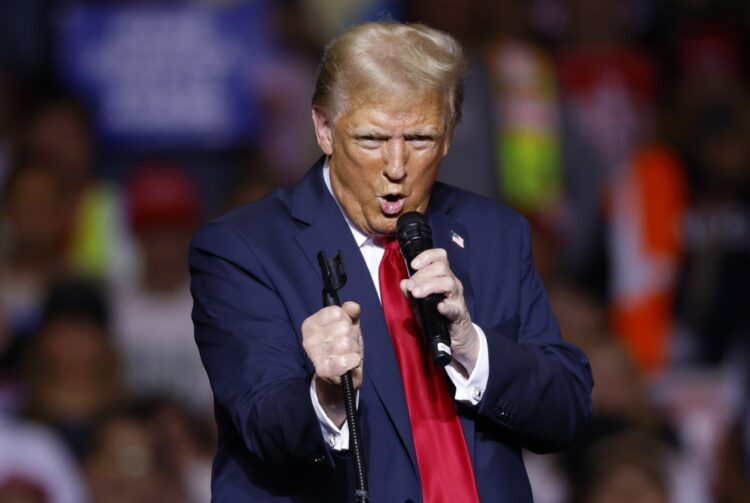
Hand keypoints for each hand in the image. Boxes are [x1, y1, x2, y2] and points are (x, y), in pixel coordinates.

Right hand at [301, 301, 362, 426]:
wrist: (341, 376)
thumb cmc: (343, 347)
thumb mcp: (348, 325)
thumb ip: (350, 313)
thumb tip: (353, 306)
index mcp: (311, 324)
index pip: (336, 312)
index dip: (346, 320)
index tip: (343, 328)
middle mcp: (308, 339)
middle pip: (343, 327)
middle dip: (352, 336)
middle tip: (348, 345)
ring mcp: (314, 356)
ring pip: (346, 343)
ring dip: (354, 349)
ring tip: (349, 354)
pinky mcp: (323, 371)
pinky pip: (344, 360)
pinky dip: (353, 361)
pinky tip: (350, 363)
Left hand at [400, 248, 478, 374]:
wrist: (456, 335)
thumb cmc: (438, 315)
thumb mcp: (421, 301)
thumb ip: (411, 292)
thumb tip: (403, 283)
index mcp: (444, 277)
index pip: (440, 257)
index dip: (427, 256)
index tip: (413, 265)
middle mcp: (452, 284)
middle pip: (442, 267)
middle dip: (422, 274)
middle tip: (412, 287)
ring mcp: (457, 298)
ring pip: (448, 282)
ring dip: (429, 286)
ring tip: (417, 294)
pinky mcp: (458, 315)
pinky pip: (454, 309)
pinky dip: (446, 307)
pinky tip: (439, 307)